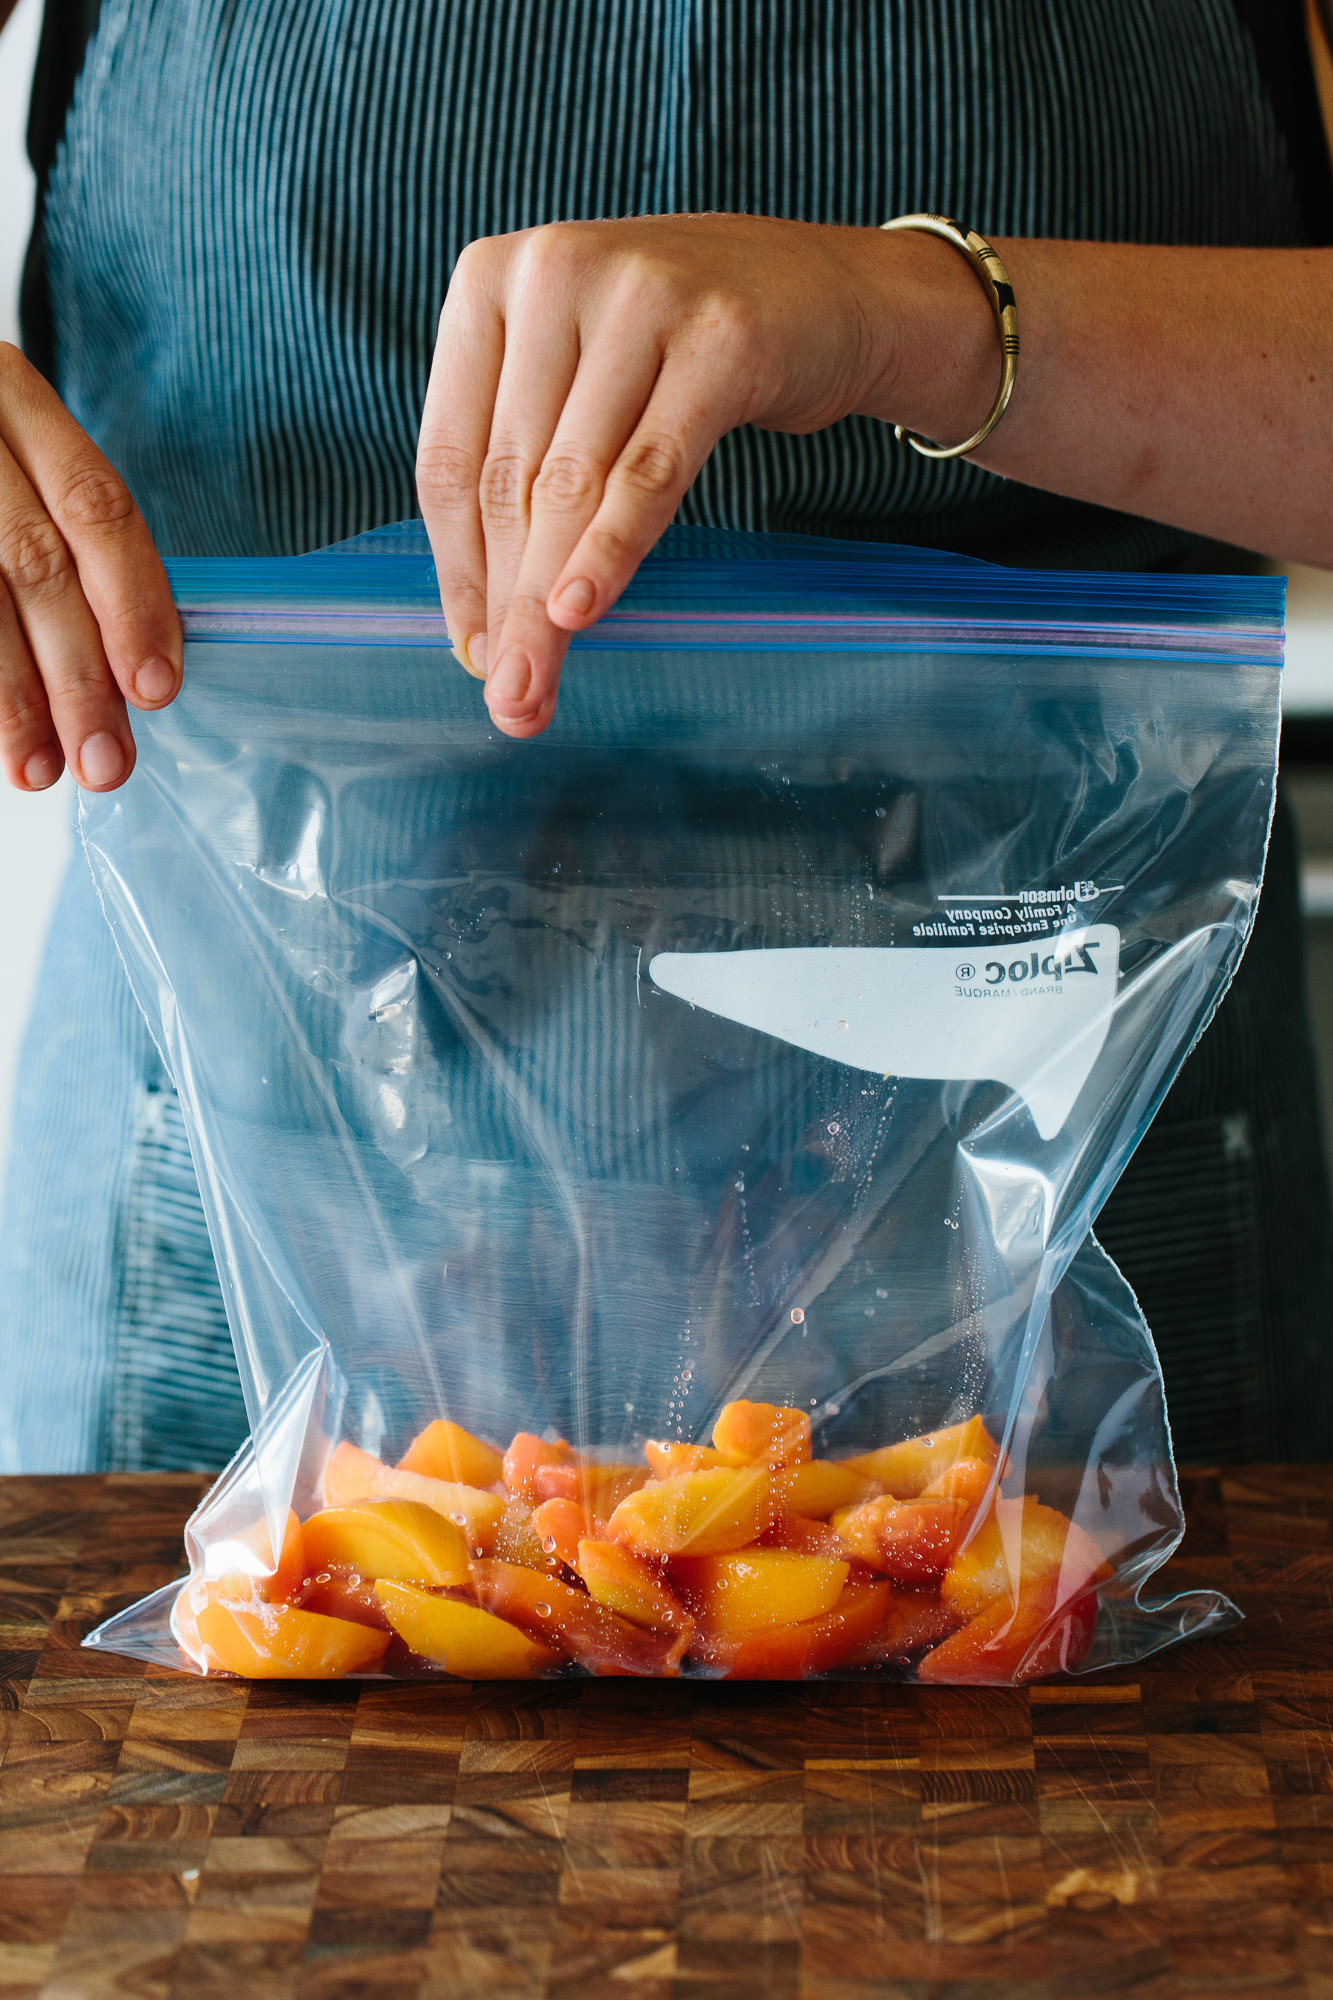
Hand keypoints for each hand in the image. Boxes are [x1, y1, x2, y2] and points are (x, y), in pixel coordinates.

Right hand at [0, 344, 180, 792]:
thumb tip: (131, 672)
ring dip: (13, 697)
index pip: (96, 506)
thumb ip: (70, 546)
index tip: (156, 690)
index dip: (134, 603)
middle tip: (105, 762)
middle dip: (78, 676)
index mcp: (11, 397)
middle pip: (36, 563)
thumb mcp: (14, 471)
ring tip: (38, 766)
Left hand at [417, 213, 990, 738]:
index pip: (449, 453)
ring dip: (546, 603)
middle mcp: (553, 271)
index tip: (472, 653)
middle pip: (508, 478)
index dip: (457, 568)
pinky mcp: (718, 339)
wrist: (827, 292)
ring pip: (571, 484)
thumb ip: (526, 462)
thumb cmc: (683, 348)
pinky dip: (612, 548)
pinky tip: (582, 610)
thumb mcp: (582, 378)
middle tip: (509, 698)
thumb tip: (485, 621)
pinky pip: (650, 472)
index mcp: (490, 278)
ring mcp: (638, 297)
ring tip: (538, 686)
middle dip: (504, 603)